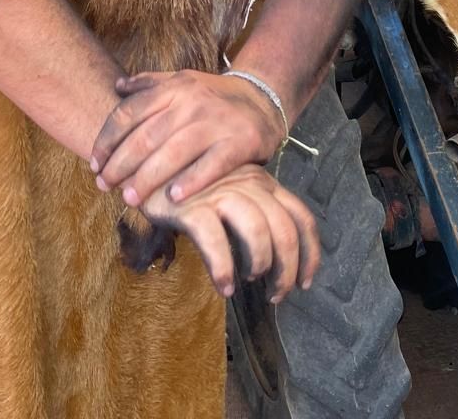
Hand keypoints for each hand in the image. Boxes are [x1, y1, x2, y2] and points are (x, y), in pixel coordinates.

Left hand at [91, 69, 287, 207]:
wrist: (263, 99)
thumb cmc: (213, 98)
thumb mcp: (183, 82)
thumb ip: (150, 84)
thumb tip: (117, 86)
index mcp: (174, 87)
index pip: (130, 113)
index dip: (107, 140)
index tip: (94, 163)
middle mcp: (193, 101)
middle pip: (147, 136)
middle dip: (121, 164)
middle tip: (104, 186)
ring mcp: (217, 121)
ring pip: (174, 152)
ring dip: (148, 178)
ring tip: (130, 199)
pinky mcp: (240, 142)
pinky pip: (212, 165)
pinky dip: (191, 182)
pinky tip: (173, 199)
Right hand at [140, 165, 319, 301]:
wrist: (148, 163)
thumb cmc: (193, 184)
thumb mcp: (232, 191)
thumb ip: (254, 212)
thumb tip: (276, 257)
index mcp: (264, 182)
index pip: (301, 218)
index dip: (309, 254)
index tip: (305, 283)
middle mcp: (248, 184)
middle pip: (284, 231)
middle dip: (286, 270)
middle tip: (276, 295)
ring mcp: (221, 193)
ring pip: (258, 233)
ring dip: (260, 264)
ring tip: (249, 282)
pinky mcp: (192, 206)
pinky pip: (216, 242)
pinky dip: (224, 268)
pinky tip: (223, 286)